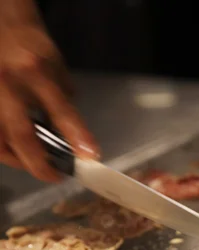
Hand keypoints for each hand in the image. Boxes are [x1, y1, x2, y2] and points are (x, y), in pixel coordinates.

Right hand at [0, 0, 98, 181]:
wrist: (2, 27)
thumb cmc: (32, 48)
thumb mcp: (57, 69)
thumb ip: (63, 102)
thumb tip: (74, 136)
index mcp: (34, 72)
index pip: (60, 111)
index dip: (77, 137)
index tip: (90, 157)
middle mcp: (8, 84)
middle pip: (21, 135)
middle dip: (40, 164)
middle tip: (56, 176)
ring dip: (19, 160)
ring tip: (36, 165)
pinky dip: (5, 149)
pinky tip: (18, 151)